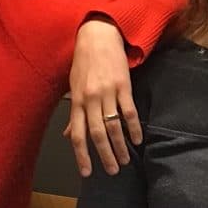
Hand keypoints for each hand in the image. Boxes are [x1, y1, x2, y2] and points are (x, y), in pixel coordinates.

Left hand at [66, 20, 139, 176]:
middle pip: (97, 134)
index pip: (78, 134)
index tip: (86, 172)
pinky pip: (129, 111)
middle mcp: (91, 99)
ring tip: (126, 160)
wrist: (99, 36)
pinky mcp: (123, 86)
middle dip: (105, 156)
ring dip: (120, 146)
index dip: (82, 155)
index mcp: (77, 101)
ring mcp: (108, 93)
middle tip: (112, 171)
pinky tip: (138, 139)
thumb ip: (74, 114)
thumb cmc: (84, 62)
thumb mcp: (74, 87)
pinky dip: (134, 127)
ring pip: (113, 126)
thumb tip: (69, 135)